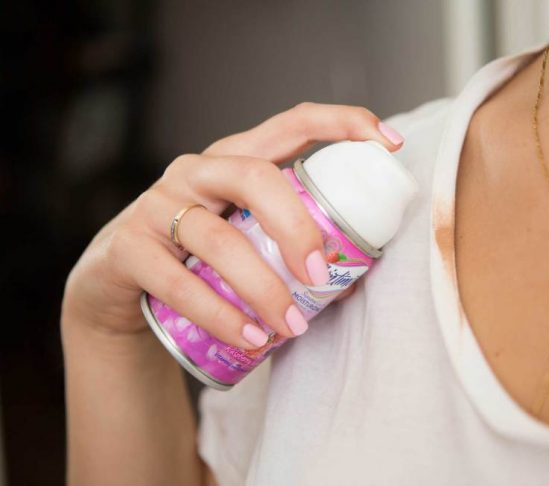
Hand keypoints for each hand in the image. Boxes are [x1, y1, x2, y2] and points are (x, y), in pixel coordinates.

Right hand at [62, 103, 403, 348]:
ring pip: (219, 239)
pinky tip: (248, 339)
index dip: (342, 124)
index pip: (292, 123)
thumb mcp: (247, 239)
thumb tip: (354, 271)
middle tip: (324, 276)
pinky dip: (219, 315)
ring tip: (291, 327)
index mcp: (236, 159)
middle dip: (299, 227)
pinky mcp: (129, 247)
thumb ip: (288, 243)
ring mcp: (158, 204)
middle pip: (256, 177)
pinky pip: (178, 282)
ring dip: (264, 288)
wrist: (121, 289)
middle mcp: (197, 171)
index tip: (390, 144)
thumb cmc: (203, 260)